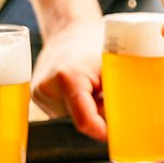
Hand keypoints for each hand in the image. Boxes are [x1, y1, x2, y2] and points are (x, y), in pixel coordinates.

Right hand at [30, 19, 106, 140]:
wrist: (68, 30)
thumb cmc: (94, 44)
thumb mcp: (112, 66)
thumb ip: (117, 95)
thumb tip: (126, 123)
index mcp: (67, 78)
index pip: (85, 121)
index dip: (104, 131)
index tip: (117, 132)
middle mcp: (47, 88)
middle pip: (81, 120)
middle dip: (99, 115)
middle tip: (106, 94)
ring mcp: (38, 93)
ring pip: (73, 117)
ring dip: (88, 109)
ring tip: (90, 85)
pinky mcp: (37, 96)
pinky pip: (64, 111)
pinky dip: (76, 105)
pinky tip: (78, 86)